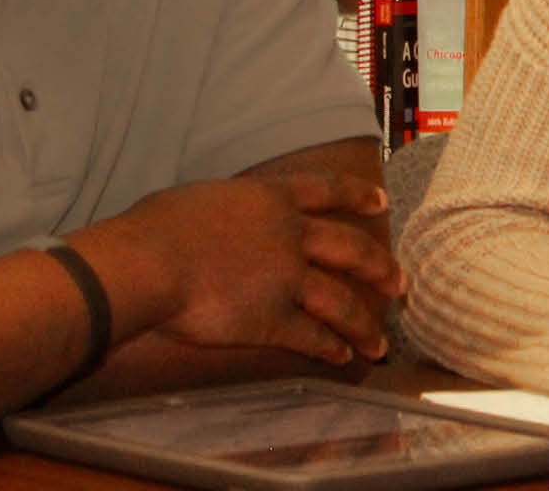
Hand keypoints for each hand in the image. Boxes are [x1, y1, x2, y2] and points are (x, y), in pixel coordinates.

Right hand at [84, 169, 400, 364]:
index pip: (327, 190)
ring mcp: (287, 279)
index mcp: (271, 199)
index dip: (358, 196)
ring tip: (381, 343)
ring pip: (342, 302)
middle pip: (352, 250)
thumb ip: (226, 208)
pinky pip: (311, 336)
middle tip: (400, 283)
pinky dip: (330, 348)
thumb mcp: (200, 199)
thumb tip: (218, 216)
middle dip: (381, 268)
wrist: (147, 264)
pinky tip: (342, 357)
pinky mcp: (272, 319)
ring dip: (365, 325)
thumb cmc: (154, 228)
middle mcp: (291, 236)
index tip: (381, 202)